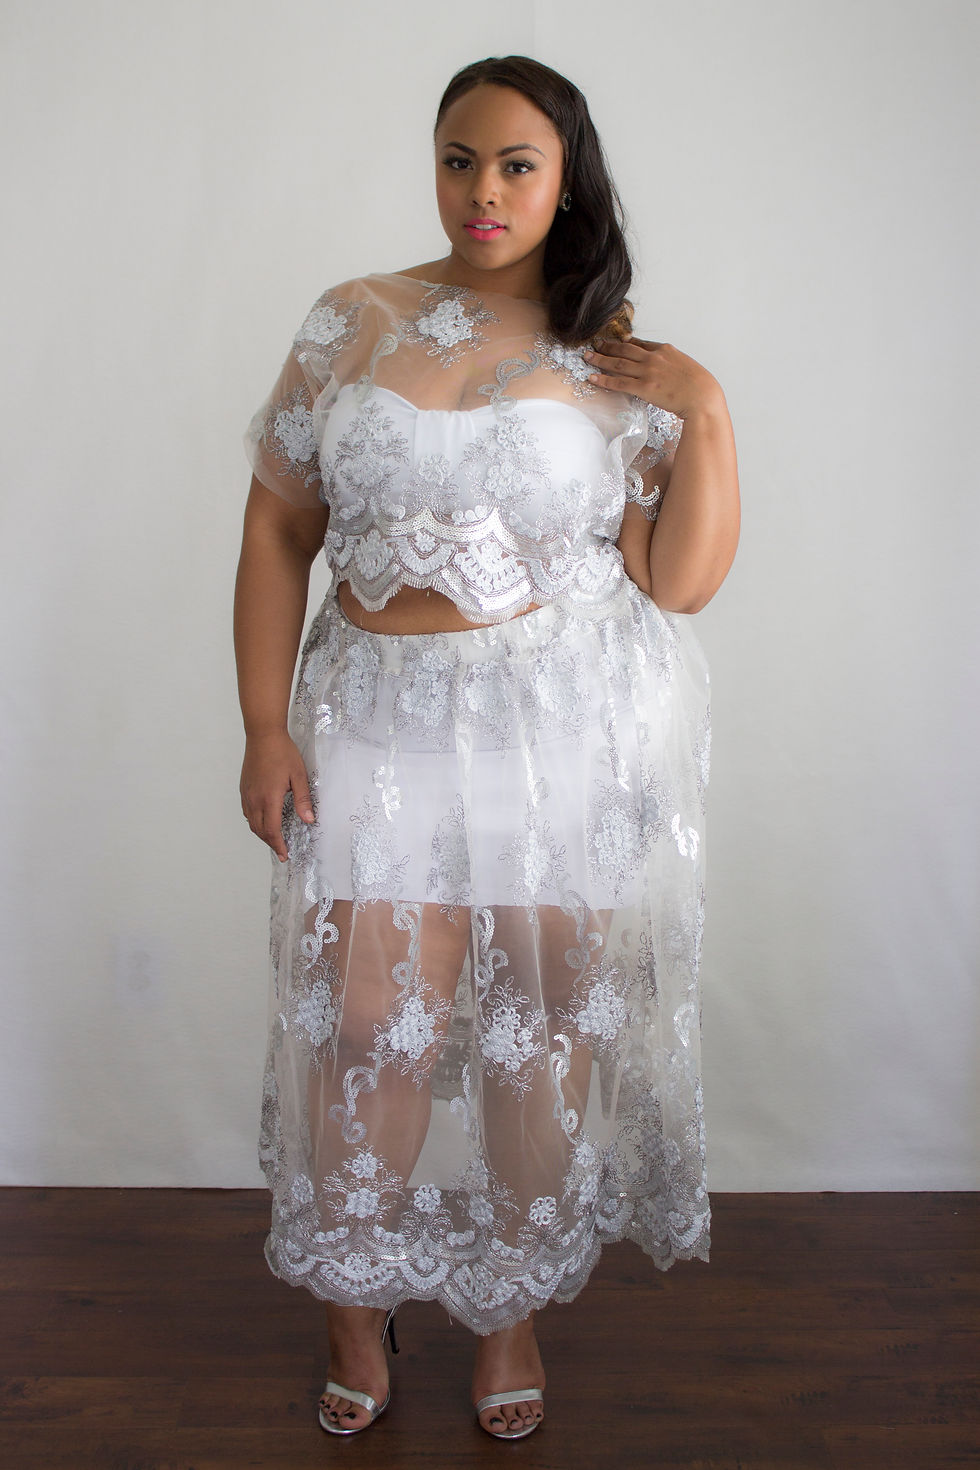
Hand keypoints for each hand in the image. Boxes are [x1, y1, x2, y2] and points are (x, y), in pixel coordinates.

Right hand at [240, 730, 314, 862]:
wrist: (263, 735)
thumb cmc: (282, 753)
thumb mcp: (299, 776)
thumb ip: (303, 800)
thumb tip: (308, 820)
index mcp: (269, 799)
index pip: (272, 830)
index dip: (278, 845)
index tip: (284, 854)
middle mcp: (255, 800)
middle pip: (260, 830)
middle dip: (271, 843)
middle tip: (281, 851)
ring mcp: (247, 794)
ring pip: (251, 822)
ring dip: (262, 834)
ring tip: (273, 839)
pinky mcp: (244, 789)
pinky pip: (247, 812)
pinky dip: (254, 822)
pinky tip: (262, 821)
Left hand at [585, 337, 723, 419]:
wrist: (703, 396)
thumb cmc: (699, 386)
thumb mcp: (686, 366)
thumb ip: (672, 363)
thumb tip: (666, 368)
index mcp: (665, 350)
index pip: (640, 344)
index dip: (624, 343)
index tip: (616, 343)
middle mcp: (654, 358)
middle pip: (624, 350)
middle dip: (607, 347)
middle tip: (595, 344)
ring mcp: (648, 372)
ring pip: (618, 363)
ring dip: (600, 359)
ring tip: (587, 357)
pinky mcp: (644, 388)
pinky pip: (619, 382)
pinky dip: (604, 379)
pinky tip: (592, 377)